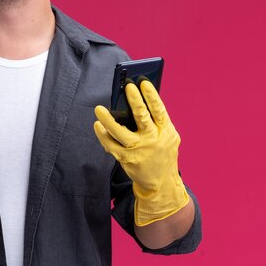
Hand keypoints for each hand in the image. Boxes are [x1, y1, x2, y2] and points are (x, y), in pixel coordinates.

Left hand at [94, 79, 188, 225]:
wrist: (161, 183)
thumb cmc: (162, 152)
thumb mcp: (167, 136)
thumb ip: (155, 121)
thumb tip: (136, 101)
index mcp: (166, 131)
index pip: (159, 111)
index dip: (152, 96)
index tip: (142, 82)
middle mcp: (153, 140)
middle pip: (142, 118)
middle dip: (135, 102)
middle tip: (126, 87)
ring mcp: (139, 150)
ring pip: (121, 133)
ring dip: (108, 120)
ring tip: (99, 109)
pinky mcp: (127, 160)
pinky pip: (111, 145)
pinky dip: (103, 135)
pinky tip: (98, 125)